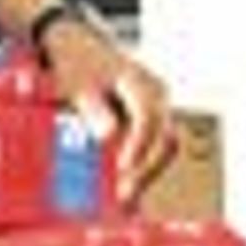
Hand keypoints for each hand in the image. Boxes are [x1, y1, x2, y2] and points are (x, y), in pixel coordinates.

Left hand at [39, 20, 180, 206]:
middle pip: (165, 137)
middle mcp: (158, 94)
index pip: (148, 118)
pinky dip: (144, 165)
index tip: (123, 168)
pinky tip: (129, 186)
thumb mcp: (79, 84)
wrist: (81, 45)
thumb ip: (93, 108)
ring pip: (165, 144)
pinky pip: (156, 144)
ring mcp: (159, 106)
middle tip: (125, 197)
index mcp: (140, 82)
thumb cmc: (80, 64)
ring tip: (126, 200)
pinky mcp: (153, 118)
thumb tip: (107, 135)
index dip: (139, 145)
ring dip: (147, 172)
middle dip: (148, 169)